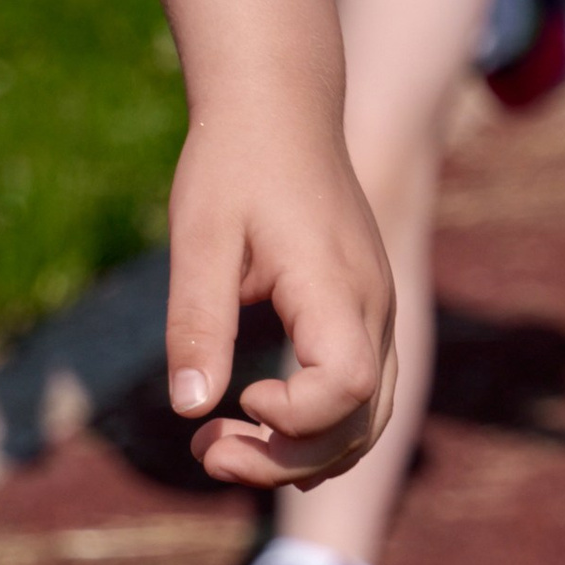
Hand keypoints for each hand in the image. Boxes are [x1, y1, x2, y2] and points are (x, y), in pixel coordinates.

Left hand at [164, 110, 395, 489]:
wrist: (279, 104)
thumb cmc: (234, 162)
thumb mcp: (200, 236)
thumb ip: (198, 320)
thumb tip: (188, 410)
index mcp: (334, 283)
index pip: (348, 387)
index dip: (295, 421)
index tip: (238, 401)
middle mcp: (372, 303)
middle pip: (363, 421)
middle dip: (287, 460)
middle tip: (207, 451)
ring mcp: (377, 307)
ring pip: (371, 416)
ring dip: (304, 452)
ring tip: (223, 446)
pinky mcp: (365, 308)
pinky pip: (366, 392)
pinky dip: (323, 428)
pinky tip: (261, 423)